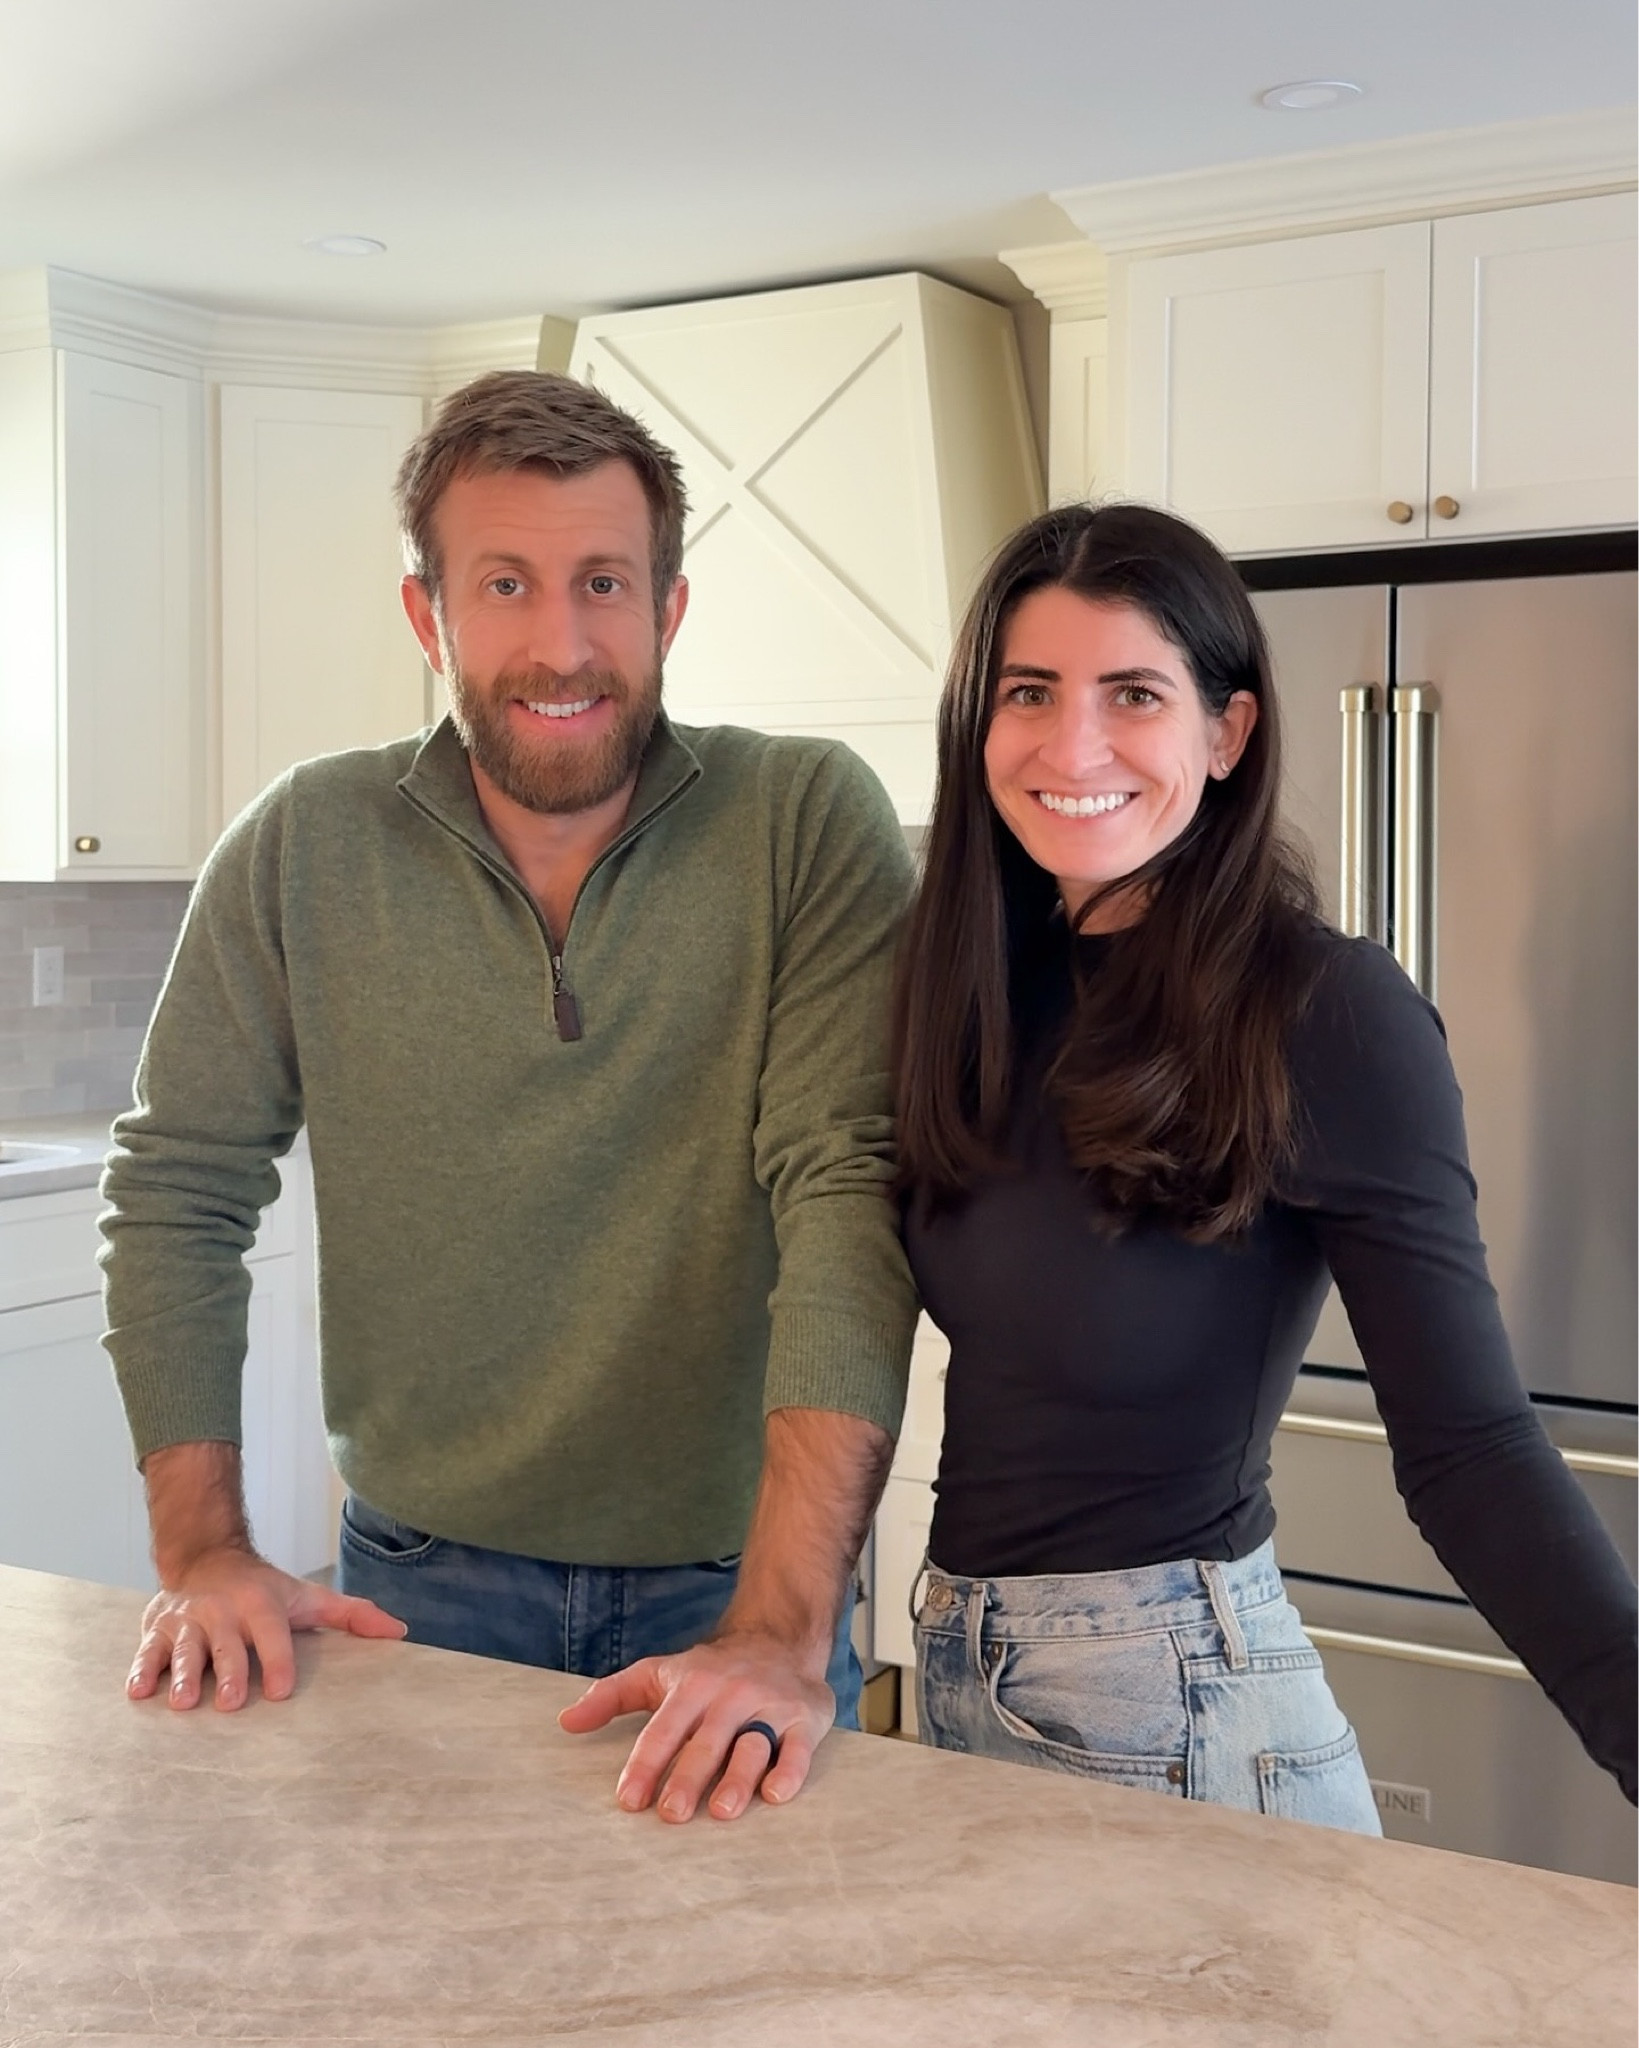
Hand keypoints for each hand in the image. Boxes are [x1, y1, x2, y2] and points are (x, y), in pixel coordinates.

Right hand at [127, 1545, 405, 1711]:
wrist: (206, 1556)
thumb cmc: (263, 1589)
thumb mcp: (307, 1597)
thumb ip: (351, 1615)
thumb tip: (399, 1633)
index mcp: (261, 1604)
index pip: (272, 1634)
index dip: (279, 1660)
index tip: (283, 1690)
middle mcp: (223, 1611)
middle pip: (227, 1644)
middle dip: (230, 1672)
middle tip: (232, 1702)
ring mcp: (187, 1621)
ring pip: (185, 1649)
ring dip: (183, 1675)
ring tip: (182, 1702)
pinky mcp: (156, 1630)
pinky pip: (147, 1651)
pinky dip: (142, 1670)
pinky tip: (139, 1692)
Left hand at [557, 1630, 834, 1822]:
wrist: (780, 1636)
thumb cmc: (711, 1669)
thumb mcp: (659, 1673)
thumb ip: (612, 1696)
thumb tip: (565, 1722)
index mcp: (691, 1686)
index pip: (663, 1729)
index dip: (646, 1764)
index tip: (628, 1800)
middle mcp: (730, 1695)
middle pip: (706, 1741)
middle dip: (688, 1777)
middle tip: (671, 1815)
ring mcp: (769, 1706)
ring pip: (752, 1744)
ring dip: (737, 1778)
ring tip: (721, 1811)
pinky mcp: (804, 1717)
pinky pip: (798, 1747)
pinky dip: (790, 1769)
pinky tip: (775, 1794)